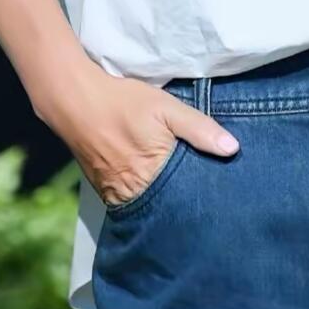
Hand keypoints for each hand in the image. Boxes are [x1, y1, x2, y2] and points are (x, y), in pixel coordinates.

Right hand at [35, 58, 238, 206]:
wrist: (75, 100)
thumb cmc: (124, 102)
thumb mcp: (167, 108)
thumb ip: (199, 128)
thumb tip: (233, 149)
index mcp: (153, 175)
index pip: (185, 199)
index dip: (201, 198)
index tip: (218, 199)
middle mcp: (132, 192)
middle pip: (166, 208)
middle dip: (183, 206)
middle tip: (204, 203)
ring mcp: (115, 193)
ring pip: (147, 207)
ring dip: (162, 203)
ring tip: (182, 199)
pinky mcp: (102, 189)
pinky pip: (128, 201)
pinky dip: (142, 198)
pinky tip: (154, 189)